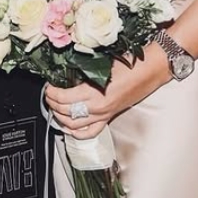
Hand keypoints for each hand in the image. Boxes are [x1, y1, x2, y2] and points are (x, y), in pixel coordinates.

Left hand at [45, 44, 170, 138]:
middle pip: (66, 112)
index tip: (48, 87)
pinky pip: (90, 132)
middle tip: (48, 95)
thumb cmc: (129, 64)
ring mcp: (103, 115)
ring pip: (74, 125)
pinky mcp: (109, 117)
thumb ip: (82, 71)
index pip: (64, 98)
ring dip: (60, 118)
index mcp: (94, 92)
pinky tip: (69, 126)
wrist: (149, 71)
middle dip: (52, 104)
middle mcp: (97, 107)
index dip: (52, 93)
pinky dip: (76, 132)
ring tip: (54, 108)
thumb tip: (64, 73)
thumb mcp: (101, 64)